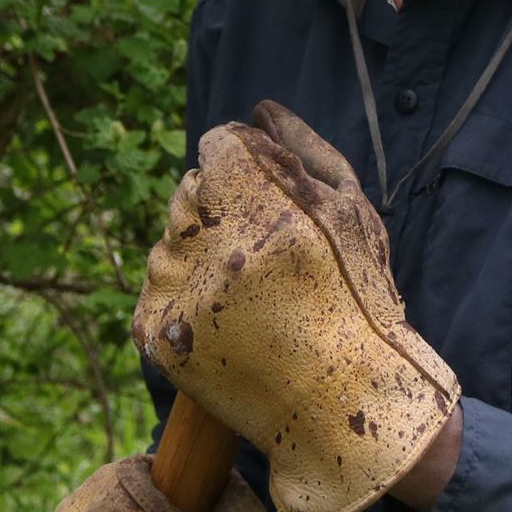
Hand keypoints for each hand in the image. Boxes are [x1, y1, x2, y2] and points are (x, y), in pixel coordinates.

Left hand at [134, 100, 459, 511]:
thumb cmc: (362, 299)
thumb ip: (305, 149)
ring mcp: (187, 293)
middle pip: (188, 193)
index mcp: (267, 202)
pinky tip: (221, 323)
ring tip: (246, 299)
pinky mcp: (164, 338)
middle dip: (220, 216)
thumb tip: (258, 110)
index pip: (217, 147)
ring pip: (164, 245)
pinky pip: (150, 297)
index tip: (270, 205)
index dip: (245, 170)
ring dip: (195, 261)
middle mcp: (221, 243)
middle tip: (264, 263)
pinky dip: (177, 306)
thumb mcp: (353, 211)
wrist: (349, 401)